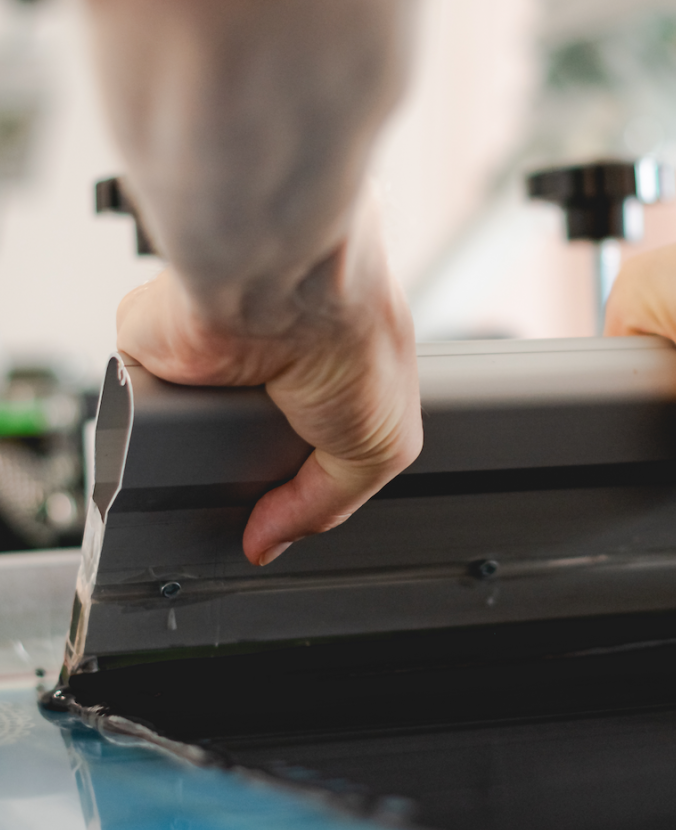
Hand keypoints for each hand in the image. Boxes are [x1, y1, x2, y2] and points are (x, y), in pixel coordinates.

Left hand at [116, 203, 421, 565]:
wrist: (283, 287)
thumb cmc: (352, 333)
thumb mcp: (383, 447)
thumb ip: (326, 505)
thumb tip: (269, 542)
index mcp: (329, 368)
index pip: (301, 439)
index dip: (290, 482)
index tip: (277, 518)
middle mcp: (266, 357)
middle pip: (236, 440)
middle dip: (238, 469)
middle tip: (246, 490)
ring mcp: (208, 351)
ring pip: (183, 427)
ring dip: (193, 445)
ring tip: (213, 449)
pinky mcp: (154, 344)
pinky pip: (137, 400)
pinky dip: (149, 418)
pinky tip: (176, 421)